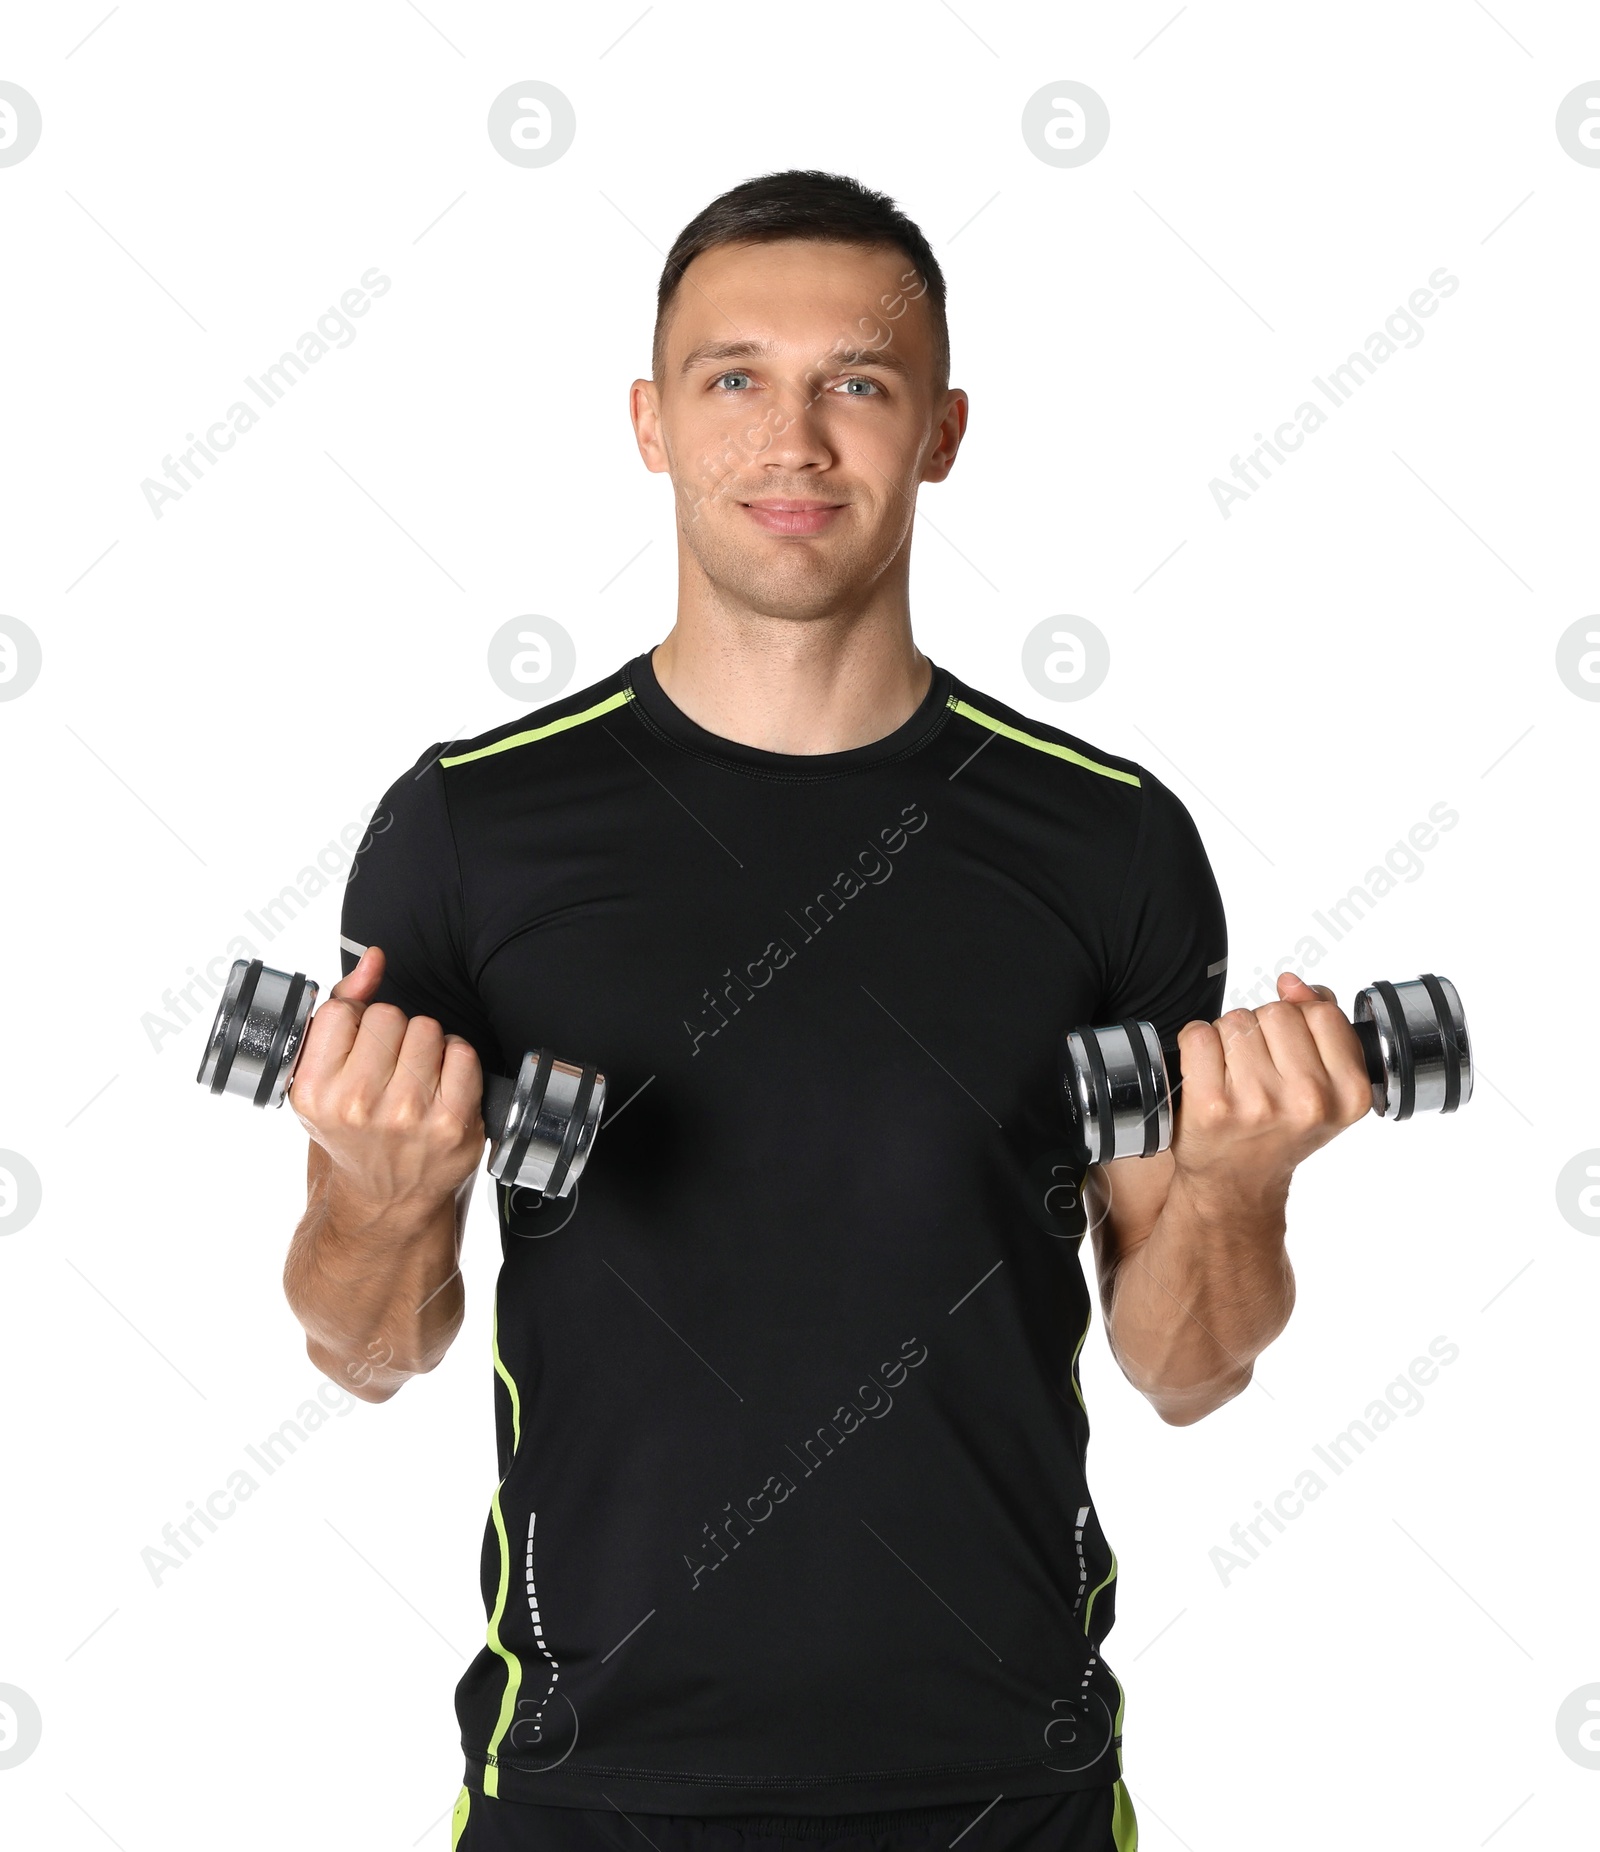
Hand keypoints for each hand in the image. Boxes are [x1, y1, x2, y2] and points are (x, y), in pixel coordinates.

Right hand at [287, 945, 486, 1217]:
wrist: (385, 1198)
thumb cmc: (353, 1131)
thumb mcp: (323, 1077)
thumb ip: (342, 1006)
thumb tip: (374, 958)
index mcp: (313, 1091)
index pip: (341, 1010)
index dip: (354, 1021)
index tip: (356, 1047)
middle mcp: (357, 1105)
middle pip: (389, 1015)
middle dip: (392, 1031)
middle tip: (388, 1066)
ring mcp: (407, 1116)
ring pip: (428, 1028)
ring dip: (426, 1043)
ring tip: (414, 1075)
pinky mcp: (452, 1123)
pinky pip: (462, 1054)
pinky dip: (456, 1060)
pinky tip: (441, 1084)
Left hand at [1169, 972, 1373, 1195]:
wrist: (1239, 1181)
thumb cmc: (1281, 1128)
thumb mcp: (1325, 1084)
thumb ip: (1321, 1023)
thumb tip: (1291, 984)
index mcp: (1349, 1093)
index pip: (1322, 1013)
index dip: (1299, 1020)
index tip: (1290, 1049)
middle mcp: (1308, 1100)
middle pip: (1276, 1012)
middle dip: (1262, 1028)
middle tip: (1259, 1066)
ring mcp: (1258, 1103)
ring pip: (1236, 1021)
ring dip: (1229, 1037)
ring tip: (1235, 1074)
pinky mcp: (1211, 1105)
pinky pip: (1198, 1036)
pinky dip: (1196, 1045)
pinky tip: (1207, 1073)